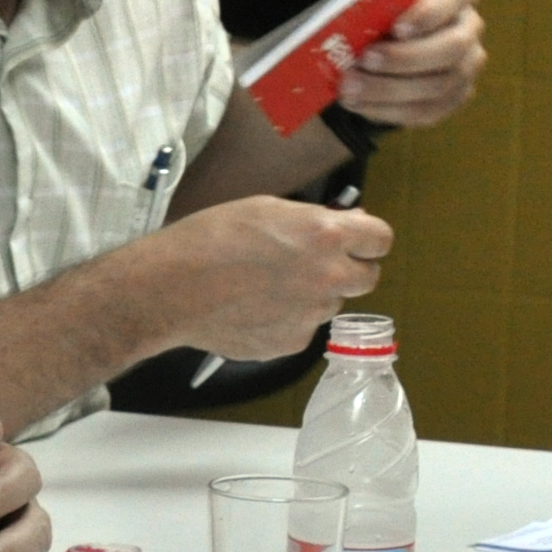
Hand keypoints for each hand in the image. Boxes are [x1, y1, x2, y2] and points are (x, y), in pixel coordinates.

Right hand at [143, 195, 392, 360]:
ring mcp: (312, 314)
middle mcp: (328, 277)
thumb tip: (345, 225)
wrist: (171, 288)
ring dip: (312, 295)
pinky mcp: (292, 342)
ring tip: (266, 285)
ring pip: (330, 304)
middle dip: (349, 268)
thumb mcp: (267, 208)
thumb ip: (314, 219)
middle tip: (315, 264)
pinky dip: (286, 319)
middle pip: (369, 277)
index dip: (367, 238)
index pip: (381, 239)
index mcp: (326, 236)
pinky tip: (253, 306)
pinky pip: (302, 328)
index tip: (356, 240)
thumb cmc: (208, 240)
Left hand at [343, 0, 483, 127]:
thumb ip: (382, 1)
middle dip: (405, 58)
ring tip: (349, 88)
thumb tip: (390, 4)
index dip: (427, 14)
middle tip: (364, 60)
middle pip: (451, 47)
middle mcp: (469, 27)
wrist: (386, 42)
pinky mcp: (455, 97)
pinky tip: (359, 104)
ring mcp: (467, 65)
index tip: (396, 28)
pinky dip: (388, 110)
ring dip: (389, 89)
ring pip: (438, 85)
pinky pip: (426, 110)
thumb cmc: (382, 12)